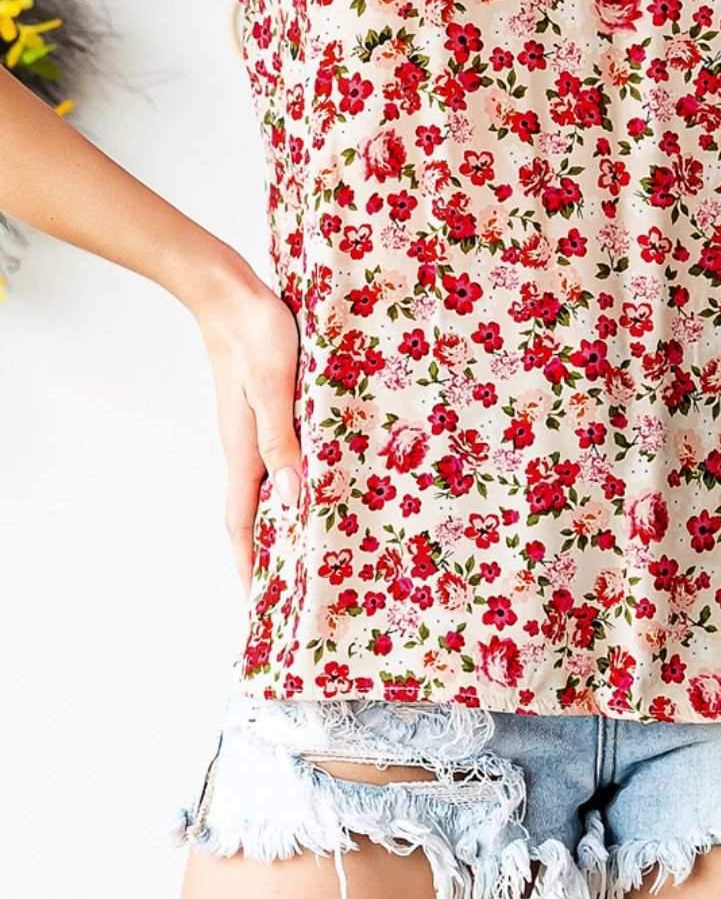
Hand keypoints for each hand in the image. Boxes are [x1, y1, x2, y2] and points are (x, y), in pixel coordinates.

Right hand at [191, 258, 301, 593]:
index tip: (257, 607)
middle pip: (252, 514)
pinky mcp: (263, 409)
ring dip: (280, 520)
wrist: (229, 291)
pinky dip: (290, 482)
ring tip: (306, 547)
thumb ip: (282, 441)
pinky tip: (313, 481)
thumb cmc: (255, 333)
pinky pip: (275, 459)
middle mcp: (245, 446)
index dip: (249, 566)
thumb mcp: (276, 387)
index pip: (243, 522)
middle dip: (266, 555)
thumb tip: (292, 500)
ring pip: (266, 487)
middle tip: (289, 591)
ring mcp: (252, 428)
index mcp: (244, 450)